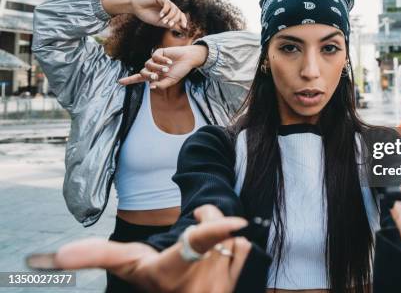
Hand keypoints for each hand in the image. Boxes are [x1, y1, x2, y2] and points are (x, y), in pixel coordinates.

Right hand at [34, 205, 247, 292]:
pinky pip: (243, 245)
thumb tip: (52, 258)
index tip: (237, 221)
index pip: (195, 244)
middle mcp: (198, 284)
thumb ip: (96, 255)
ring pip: (230, 235)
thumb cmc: (154, 276)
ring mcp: (221, 284)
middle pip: (212, 227)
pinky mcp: (238, 282)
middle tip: (190, 230)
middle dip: (205, 220)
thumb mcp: (127, 264)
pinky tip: (218, 258)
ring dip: (217, 232)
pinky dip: (232, 245)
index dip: (215, 229)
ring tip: (201, 250)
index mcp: (167, 274)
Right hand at [102, 0, 186, 28]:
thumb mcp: (160, 22)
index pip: (180, 15)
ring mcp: (166, 1)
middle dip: (176, 20)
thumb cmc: (147, 15)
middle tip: (170, 25)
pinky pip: (167, 4)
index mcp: (170, 12)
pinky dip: (165, 11)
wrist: (135, 7)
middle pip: (178, 12)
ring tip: (163, 22)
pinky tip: (160, 15)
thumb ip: (170, 25)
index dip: (184, 21)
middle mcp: (169, 6)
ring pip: (174, 8)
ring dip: (170, 16)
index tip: (185, 28)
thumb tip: (182, 30)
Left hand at [118, 45, 207, 88]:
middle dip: (147, 75)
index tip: (120, 82)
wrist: (189, 59)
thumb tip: (150, 86)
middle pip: (143, 72)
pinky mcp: (159, 52)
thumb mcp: (171, 81)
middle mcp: (153, 67)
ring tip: (167, 69)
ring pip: (148, 64)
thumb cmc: (181, 71)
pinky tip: (169, 61)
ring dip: (157, 68)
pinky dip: (161, 60)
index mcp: (155, 75)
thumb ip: (161, 85)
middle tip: (156, 77)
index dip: (130, 80)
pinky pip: (155, 56)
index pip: (140, 78)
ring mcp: (155, 59)